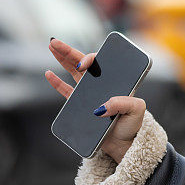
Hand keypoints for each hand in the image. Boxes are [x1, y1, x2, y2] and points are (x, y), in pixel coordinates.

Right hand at [45, 38, 145, 162]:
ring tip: (51, 47)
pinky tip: (49, 74)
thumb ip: (123, 104)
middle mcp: (101, 83)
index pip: (99, 63)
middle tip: (55, 42)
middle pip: (82, 63)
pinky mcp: (81, 105)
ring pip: (73, 72)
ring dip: (62, 59)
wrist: (124, 143)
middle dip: (68, 51)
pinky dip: (57, 82)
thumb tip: (101, 107)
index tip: (84, 64)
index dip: (90, 59)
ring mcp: (90, 93)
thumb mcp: (136, 110)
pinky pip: (66, 91)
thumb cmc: (133, 124)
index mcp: (114, 80)